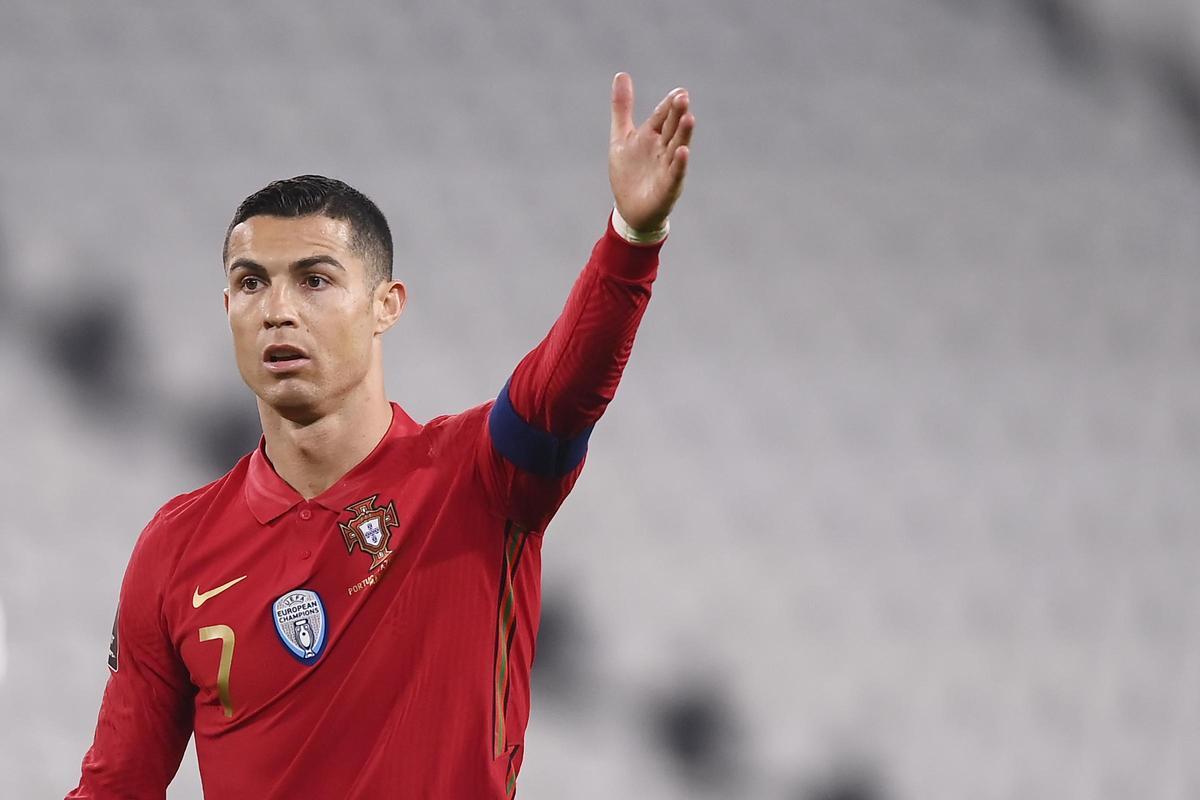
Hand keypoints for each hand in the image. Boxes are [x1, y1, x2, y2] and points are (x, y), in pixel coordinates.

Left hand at [609, 73, 693, 232]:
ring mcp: (667, 167)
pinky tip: (683, 152)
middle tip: (683, 97)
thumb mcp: (621, 137)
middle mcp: (663, 149)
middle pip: (672, 128)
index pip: (663, 116)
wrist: (629, 209)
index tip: (678, 91)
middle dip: (677, 114)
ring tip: (689, 118)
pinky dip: (679, 164)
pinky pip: (675, 173)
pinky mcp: (667, 187)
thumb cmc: (629, 173)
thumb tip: (622, 74)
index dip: (669, 105)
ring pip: (677, 147)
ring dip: (684, 134)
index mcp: (652, 135)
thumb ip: (622, 107)